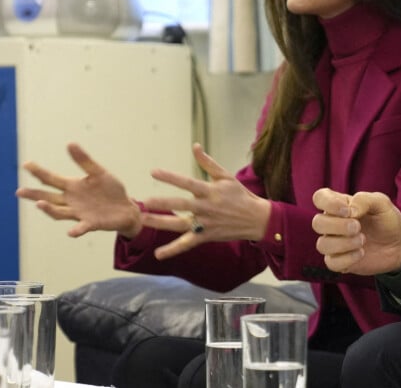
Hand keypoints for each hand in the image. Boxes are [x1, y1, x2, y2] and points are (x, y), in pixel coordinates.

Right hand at [16, 143, 142, 238]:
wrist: (126, 208)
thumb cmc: (110, 190)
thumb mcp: (99, 172)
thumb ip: (84, 161)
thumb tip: (70, 143)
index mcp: (73, 187)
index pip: (52, 179)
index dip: (39, 172)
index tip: (26, 164)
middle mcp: (72, 201)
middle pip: (49, 197)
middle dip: (35, 195)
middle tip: (19, 191)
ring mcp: (80, 213)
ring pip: (60, 212)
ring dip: (49, 209)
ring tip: (39, 204)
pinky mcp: (92, 223)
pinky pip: (82, 227)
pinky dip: (76, 230)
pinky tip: (71, 232)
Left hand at [140, 143, 271, 259]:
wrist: (256, 218)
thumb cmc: (239, 195)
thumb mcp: (226, 176)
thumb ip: (207, 163)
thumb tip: (195, 146)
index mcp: (210, 191)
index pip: (188, 182)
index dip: (171, 177)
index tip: (154, 172)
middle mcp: (206, 207)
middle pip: (182, 205)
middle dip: (163, 203)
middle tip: (145, 202)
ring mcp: (205, 223)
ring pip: (180, 225)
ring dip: (161, 223)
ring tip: (144, 220)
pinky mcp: (206, 236)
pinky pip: (187, 244)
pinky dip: (173, 250)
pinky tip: (158, 254)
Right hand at [312, 188, 400, 274]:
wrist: (400, 245)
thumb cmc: (387, 220)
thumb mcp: (381, 203)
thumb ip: (364, 199)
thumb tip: (350, 210)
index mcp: (339, 205)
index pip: (319, 198)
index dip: (328, 204)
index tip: (348, 211)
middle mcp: (333, 223)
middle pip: (317, 223)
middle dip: (338, 226)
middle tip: (358, 227)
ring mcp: (335, 242)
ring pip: (322, 245)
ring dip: (343, 243)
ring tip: (362, 241)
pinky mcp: (340, 261)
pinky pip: (331, 263)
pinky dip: (346, 259)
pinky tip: (361, 253)